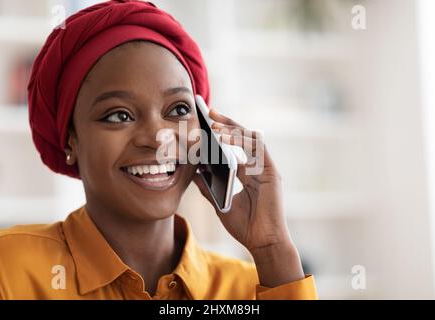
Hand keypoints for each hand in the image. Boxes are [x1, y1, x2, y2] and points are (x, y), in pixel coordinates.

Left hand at [193, 108, 289, 250]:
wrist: (261, 242)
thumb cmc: (244, 225)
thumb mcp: (219, 202)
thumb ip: (208, 186)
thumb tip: (192, 171)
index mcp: (247, 172)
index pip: (234, 145)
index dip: (222, 131)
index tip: (205, 121)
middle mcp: (257, 167)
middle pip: (243, 137)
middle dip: (226, 123)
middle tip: (209, 111)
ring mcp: (265, 168)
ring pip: (251, 139)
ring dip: (233, 128)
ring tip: (213, 123)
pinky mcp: (271, 172)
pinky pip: (257, 149)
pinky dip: (241, 140)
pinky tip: (225, 136)